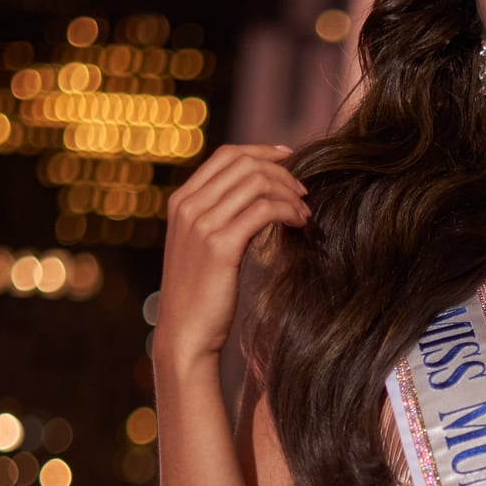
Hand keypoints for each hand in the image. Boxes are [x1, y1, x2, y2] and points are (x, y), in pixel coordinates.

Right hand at [155, 143, 309, 370]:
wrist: (185, 334)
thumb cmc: (200, 295)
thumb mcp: (201, 247)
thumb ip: (219, 217)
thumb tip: (257, 197)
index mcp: (181, 201)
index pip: (226, 155)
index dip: (262, 151)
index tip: (289, 159)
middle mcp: (188, 206)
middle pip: (245, 164)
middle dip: (282, 173)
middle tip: (303, 192)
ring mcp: (201, 224)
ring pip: (257, 183)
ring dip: (289, 193)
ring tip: (303, 213)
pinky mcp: (220, 245)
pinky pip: (263, 210)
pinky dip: (287, 211)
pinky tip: (298, 224)